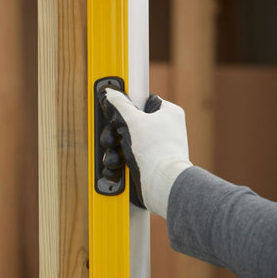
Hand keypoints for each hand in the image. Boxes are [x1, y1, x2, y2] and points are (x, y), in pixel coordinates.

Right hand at [102, 89, 191, 217]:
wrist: (163, 186)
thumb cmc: (156, 152)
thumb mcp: (133, 121)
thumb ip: (118, 104)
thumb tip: (108, 91)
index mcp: (168, 114)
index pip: (142, 102)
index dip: (127, 107)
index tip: (115, 111)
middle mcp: (164, 130)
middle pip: (129, 124)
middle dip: (115, 135)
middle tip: (112, 139)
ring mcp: (157, 149)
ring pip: (126, 143)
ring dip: (114, 152)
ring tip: (116, 159)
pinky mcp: (149, 165)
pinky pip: (128, 159)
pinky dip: (119, 164)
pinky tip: (117, 169)